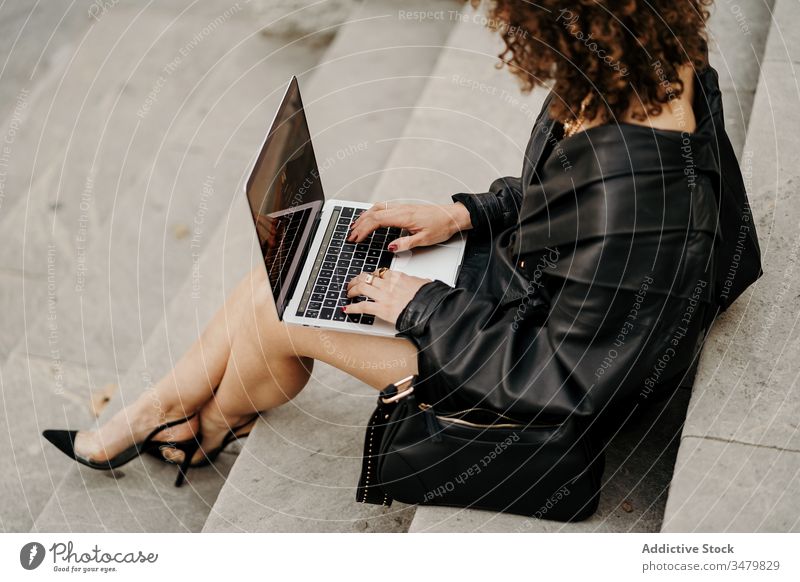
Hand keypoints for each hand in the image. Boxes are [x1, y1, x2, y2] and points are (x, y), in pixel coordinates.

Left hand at [344, 269, 431, 324]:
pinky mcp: (381, 309)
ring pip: (361, 287)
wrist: (430, 308)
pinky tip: (347, 309)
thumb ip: (418, 282)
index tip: (368, 278)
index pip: (380, 272)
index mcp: (398, 277)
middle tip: (352, 284)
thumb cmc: (429, 297)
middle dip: (356, 280)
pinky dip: (352, 308)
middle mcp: (388, 284)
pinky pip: (362, 306)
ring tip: (348, 294)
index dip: (371, 275)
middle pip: (367, 277)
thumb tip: (423, 282)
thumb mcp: (424, 283)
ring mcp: (384, 296)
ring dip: (352, 290)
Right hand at [347, 202, 471, 250]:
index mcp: (404, 216)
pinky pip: (383, 207)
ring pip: (376, 208)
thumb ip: (406, 243)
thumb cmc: (441, 226)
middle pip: (373, 213)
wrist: (453, 216)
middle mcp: (401, 209)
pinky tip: (369, 218)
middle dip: (359, 225)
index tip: (356, 238)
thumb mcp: (425, 240)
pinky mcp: (404, 208)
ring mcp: (402, 207)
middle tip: (350, 236)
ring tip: (355, 227)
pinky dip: (372, 213)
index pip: (377, 221)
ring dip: (364, 217)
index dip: (363, 230)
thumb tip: (391, 247)